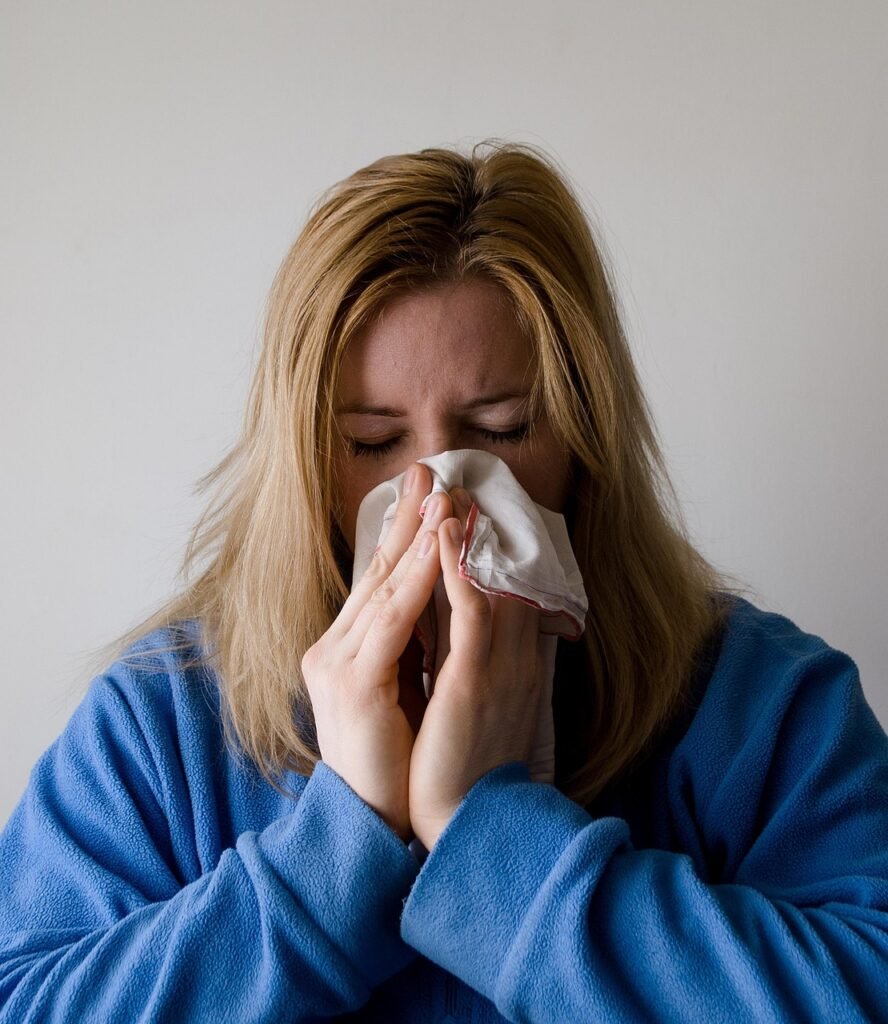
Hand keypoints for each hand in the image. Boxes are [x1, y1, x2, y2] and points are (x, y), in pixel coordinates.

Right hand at [301, 462, 447, 841]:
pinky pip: (391, 621)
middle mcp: (332, 649)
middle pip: (374, 572)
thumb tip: (442, 606)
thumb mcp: (402, 691)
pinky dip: (416, 580)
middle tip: (430, 472)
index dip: (401, 536)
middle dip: (406, 520)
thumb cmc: (397, 760)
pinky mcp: (353, 682)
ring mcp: (337, 663)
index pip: (376, 582)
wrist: (375, 822)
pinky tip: (437, 549)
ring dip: (416, 539)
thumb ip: (411, 647)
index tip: (426, 495)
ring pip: (382, 588)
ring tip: (442, 497)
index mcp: (345, 650)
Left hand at [408, 488, 549, 849]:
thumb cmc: (460, 760)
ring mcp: (496, 663)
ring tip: (446, 487)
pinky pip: (469, 611)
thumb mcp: (470, 698)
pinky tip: (447, 533)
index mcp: (507, 657)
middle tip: (454, 477)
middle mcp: (511, 652)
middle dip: (471, 524)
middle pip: (493, 572)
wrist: (460, 818)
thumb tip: (453, 623)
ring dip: (465, 532)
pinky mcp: (475, 678)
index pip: (496, 586)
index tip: (462, 506)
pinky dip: (459, 569)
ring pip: (484, 581)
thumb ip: (467, 656)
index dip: (480, 544)